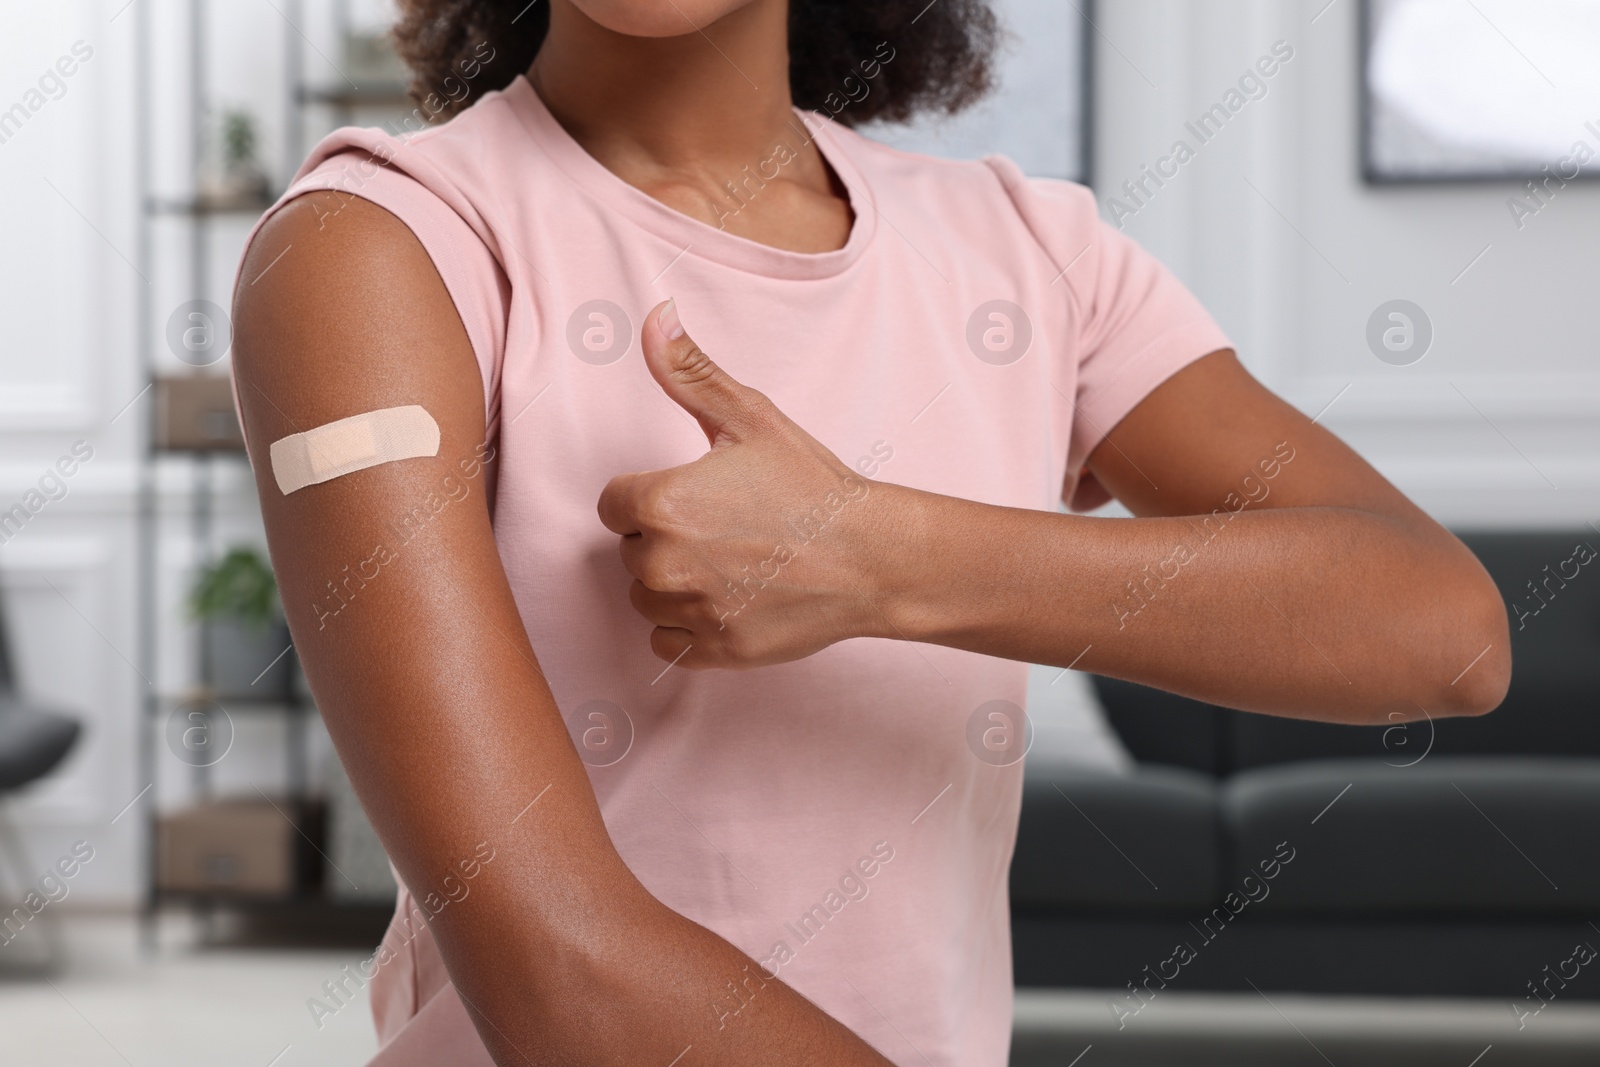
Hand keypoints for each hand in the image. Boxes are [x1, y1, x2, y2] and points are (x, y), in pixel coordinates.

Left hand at [598, 300, 900, 668]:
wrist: (872, 556)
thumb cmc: (812, 484)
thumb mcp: (751, 417)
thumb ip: (689, 371)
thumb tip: (653, 316)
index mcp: (663, 502)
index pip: (613, 504)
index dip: (650, 495)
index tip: (696, 495)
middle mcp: (665, 563)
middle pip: (631, 551)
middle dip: (665, 538)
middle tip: (725, 527)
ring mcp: (690, 612)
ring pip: (645, 599)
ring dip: (673, 585)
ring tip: (729, 563)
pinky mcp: (715, 651)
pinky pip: (666, 643)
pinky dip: (688, 628)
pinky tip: (727, 600)